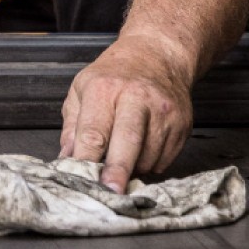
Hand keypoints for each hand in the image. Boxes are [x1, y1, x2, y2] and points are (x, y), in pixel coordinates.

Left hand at [59, 35, 194, 192]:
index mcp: (104, 90)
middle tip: (111, 192)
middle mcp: (136, 99)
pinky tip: (142, 149)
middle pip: (127, 142)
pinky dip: (150, 163)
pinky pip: (164, 159)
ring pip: (148, 156)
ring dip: (133, 168)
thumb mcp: (81, 90)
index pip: (94, 131)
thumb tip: (66, 159)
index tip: (84, 180)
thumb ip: (72, 126)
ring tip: (123, 157)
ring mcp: (163, 112)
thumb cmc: (114, 75)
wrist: (157, 56)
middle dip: (118, 170)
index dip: (88, 158)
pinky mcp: (182, 124)